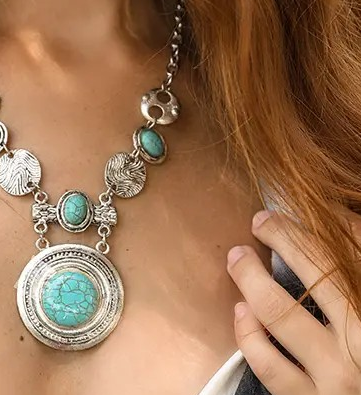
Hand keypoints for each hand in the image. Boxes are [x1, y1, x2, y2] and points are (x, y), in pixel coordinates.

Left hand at [227, 208, 360, 393]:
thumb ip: (357, 274)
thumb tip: (336, 223)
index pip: (355, 253)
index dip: (324, 226)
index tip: (293, 210)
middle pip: (319, 273)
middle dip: (284, 238)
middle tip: (260, 220)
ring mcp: (339, 376)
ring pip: (280, 313)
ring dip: (250, 276)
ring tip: (237, 256)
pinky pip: (268, 365)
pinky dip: (247, 333)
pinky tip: (241, 310)